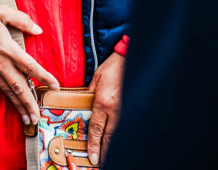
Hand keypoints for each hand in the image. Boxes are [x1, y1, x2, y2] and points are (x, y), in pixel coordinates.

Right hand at [0, 5, 58, 125]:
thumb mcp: (1, 11)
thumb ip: (22, 20)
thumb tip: (38, 30)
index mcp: (7, 48)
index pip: (30, 66)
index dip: (43, 77)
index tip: (56, 86)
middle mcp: (1, 63)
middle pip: (19, 87)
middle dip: (30, 103)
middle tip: (39, 117)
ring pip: (10, 92)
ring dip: (20, 106)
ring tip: (30, 119)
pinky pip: (1, 88)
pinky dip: (10, 99)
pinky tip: (16, 105)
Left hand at [86, 51, 124, 165]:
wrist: (131, 58)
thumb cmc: (112, 67)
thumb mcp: (95, 79)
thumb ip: (89, 94)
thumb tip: (84, 106)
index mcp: (102, 102)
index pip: (96, 129)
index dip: (93, 145)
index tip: (92, 157)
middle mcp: (115, 110)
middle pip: (108, 137)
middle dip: (103, 151)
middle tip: (99, 163)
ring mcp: (126, 110)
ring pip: (119, 134)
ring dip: (113, 146)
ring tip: (108, 157)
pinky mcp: (134, 108)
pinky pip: (126, 126)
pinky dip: (122, 135)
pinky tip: (119, 142)